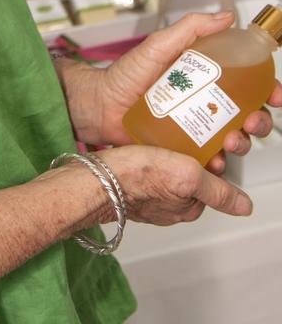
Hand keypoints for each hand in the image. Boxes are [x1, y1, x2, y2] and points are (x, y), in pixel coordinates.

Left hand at [58, 11, 281, 170]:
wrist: (100, 104)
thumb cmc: (126, 74)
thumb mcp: (159, 45)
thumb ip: (190, 29)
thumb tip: (225, 16)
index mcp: (205, 77)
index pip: (247, 82)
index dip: (268, 88)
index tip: (275, 94)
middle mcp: (205, 103)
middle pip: (248, 113)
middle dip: (260, 120)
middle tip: (252, 121)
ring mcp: (196, 128)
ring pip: (234, 139)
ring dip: (242, 142)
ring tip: (231, 140)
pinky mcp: (184, 151)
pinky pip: (209, 161)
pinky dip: (217, 164)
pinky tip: (213, 162)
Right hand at [99, 144, 252, 225]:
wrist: (96, 178)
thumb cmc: (136, 177)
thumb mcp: (187, 177)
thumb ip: (218, 191)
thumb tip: (244, 207)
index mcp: (188, 206)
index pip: (211, 180)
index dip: (212, 159)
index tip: (206, 141)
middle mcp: (170, 206)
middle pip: (191, 175)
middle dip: (190, 155)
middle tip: (181, 135)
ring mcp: (150, 196)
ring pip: (170, 171)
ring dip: (169, 154)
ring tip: (162, 136)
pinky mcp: (132, 185)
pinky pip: (149, 169)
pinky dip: (151, 156)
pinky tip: (145, 143)